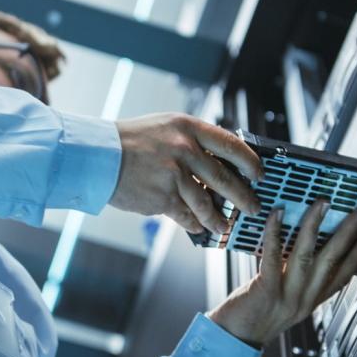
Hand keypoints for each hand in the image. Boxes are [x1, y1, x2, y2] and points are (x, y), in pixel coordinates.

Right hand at [110, 113, 263, 233]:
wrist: (97, 155)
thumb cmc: (130, 141)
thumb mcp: (166, 128)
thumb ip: (193, 141)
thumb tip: (220, 161)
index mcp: (189, 128)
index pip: (231, 144)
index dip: (250, 162)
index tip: (259, 174)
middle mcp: (185, 149)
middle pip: (225, 178)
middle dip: (243, 197)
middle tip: (253, 207)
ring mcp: (174, 174)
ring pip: (207, 203)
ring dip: (218, 218)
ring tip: (224, 226)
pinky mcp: (163, 197)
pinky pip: (186, 216)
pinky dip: (194, 224)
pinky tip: (198, 228)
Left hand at [207, 201, 356, 346]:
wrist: (232, 341)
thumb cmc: (253, 317)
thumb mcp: (285, 303)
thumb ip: (296, 281)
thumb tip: (302, 249)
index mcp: (310, 302)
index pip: (341, 278)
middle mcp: (303, 300)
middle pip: (331, 261)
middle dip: (348, 234)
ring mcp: (287, 296)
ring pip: (307, 256)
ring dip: (315, 226)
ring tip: (323, 205)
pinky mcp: (266, 291)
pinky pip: (274, 257)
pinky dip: (276, 233)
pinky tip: (278, 214)